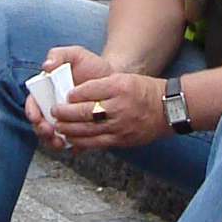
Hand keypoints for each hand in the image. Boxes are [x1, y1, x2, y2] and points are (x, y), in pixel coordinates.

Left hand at [29, 51, 167, 153]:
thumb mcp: (123, 79)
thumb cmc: (143, 91)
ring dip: (70, 129)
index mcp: (119, 87)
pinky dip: (82, 141)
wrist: (167, 108)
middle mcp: (119, 106)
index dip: (74, 94)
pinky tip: (72, 139)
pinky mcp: (122, 139)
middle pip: (86, 111)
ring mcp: (121, 125)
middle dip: (66, 113)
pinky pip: (98, 142)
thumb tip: (76, 96)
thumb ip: (101, 86)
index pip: (90, 90)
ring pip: (89, 129)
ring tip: (58, 126)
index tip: (65, 95)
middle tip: (54, 112)